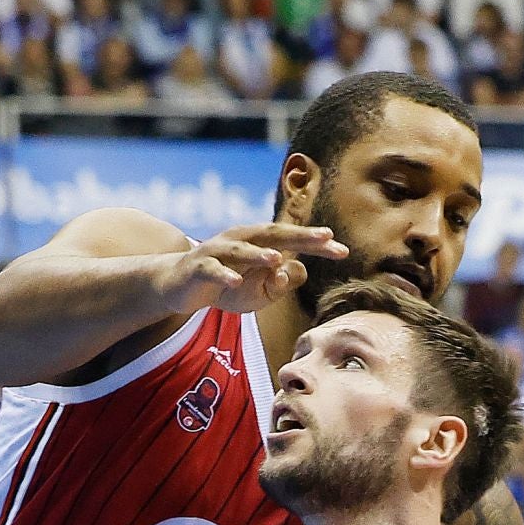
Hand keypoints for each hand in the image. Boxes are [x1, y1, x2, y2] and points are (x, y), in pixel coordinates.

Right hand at [151, 223, 347, 317]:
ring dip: (258, 254)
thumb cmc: (225, 286)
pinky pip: (212, 270)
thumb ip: (281, 282)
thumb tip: (299, 271)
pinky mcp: (198, 267)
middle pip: (272, 234)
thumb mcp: (259, 290)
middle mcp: (240, 239)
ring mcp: (217, 251)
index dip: (316, 244)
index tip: (342, 250)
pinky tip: (236, 281)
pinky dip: (224, 275)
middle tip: (324, 238)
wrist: (180, 287)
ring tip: (276, 258)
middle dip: (298, 236)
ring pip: (241, 250)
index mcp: (258, 242)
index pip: (292, 241)